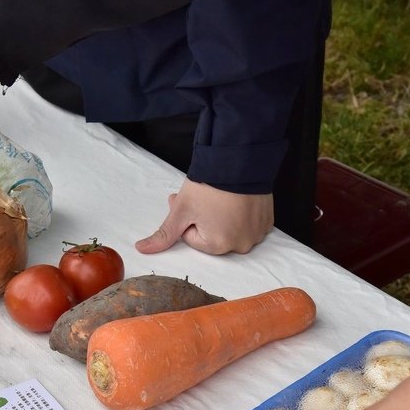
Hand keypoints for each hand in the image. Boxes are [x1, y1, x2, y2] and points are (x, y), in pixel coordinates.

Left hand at [135, 179, 273, 254]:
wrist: (240, 159)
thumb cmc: (210, 184)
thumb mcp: (181, 209)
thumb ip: (163, 234)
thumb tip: (142, 249)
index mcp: (218, 246)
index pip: (192, 238)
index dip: (187, 218)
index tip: (189, 202)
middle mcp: (241, 245)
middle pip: (212, 236)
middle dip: (203, 219)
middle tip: (203, 198)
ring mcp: (257, 233)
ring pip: (230, 229)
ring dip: (223, 217)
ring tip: (221, 197)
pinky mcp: (267, 221)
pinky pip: (249, 223)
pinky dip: (242, 213)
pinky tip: (237, 198)